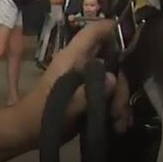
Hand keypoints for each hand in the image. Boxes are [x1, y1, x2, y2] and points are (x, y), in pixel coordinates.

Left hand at [17, 19, 131, 143]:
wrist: (28, 132)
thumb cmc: (41, 116)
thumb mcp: (65, 106)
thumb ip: (87, 92)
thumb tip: (113, 78)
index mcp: (72, 59)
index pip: (92, 32)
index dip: (112, 28)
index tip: (134, 37)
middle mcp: (81, 64)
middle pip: (112, 62)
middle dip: (121, 84)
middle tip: (120, 110)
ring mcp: (85, 79)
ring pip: (113, 81)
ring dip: (119, 102)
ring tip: (120, 123)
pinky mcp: (88, 94)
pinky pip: (108, 95)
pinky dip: (115, 109)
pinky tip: (119, 125)